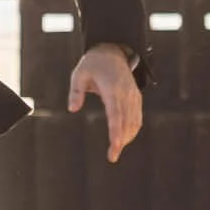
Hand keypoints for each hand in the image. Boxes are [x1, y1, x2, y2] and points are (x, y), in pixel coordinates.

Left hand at [68, 44, 142, 161]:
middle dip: (121, 141)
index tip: (116, 146)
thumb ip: (75, 92)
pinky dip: (132, 129)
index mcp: (112, 88)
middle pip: (127, 121)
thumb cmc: (92, 64)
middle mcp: (126, 93)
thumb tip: (72, 109)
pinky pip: (137, 116)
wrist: (112, 52)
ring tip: (116, 151)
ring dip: (128, 137)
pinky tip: (124, 139)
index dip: (117, 132)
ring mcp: (133, 95)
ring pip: (135, 121)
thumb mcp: (78, 74)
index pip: (116, 115)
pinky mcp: (136, 97)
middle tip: (112, 157)